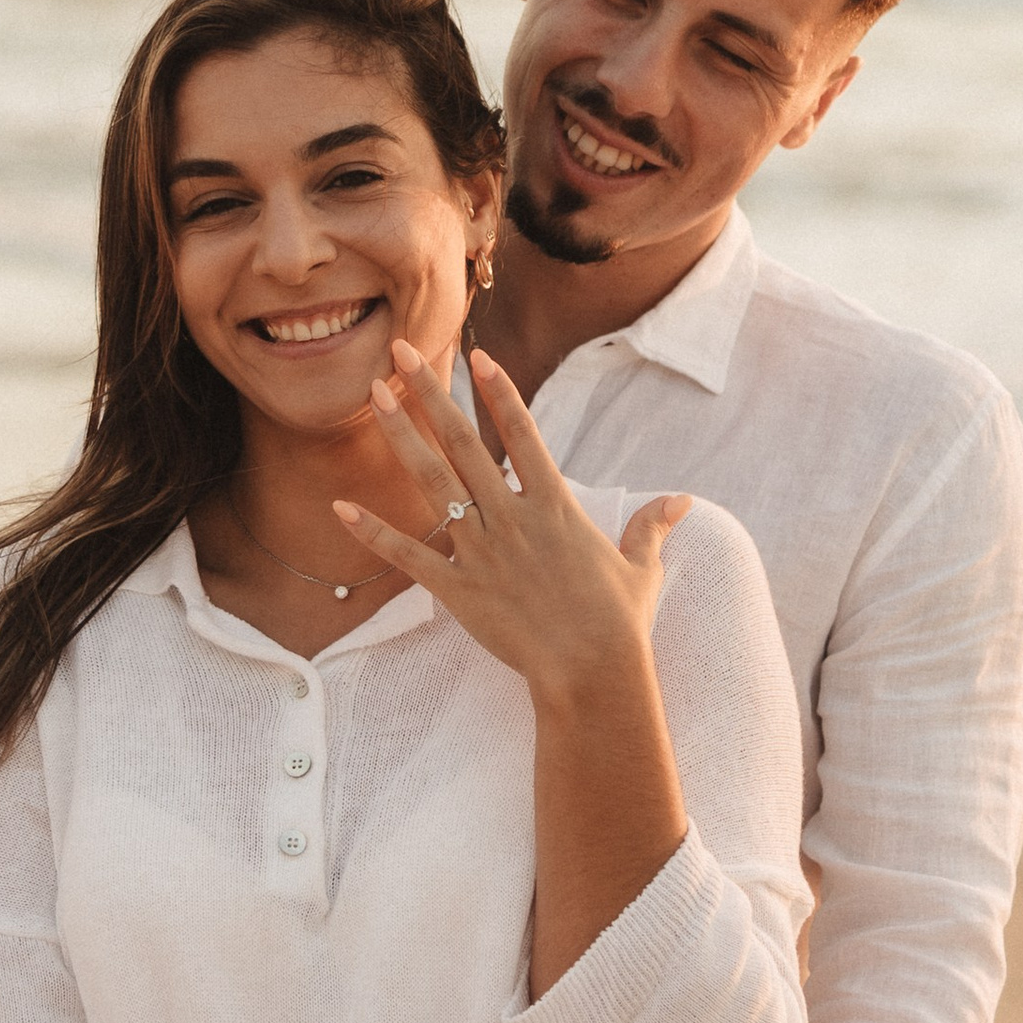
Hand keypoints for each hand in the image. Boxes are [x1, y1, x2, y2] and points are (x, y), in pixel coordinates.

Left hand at [335, 341, 690, 702]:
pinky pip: (410, 555)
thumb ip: (651, 526)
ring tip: (374, 396)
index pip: (523, 432)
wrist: (592, 670)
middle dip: (430, 392)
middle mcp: (513, 517)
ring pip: (433, 481)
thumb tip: (682, 501)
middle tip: (401, 351)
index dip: (499, 391)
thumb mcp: (640, 566)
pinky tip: (341, 507)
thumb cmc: (619, 621)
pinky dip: (373, 532)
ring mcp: (482, 550)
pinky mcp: (458, 589)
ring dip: (402, 435)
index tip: (476, 356)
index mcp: (554, 505)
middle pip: (465, 441)